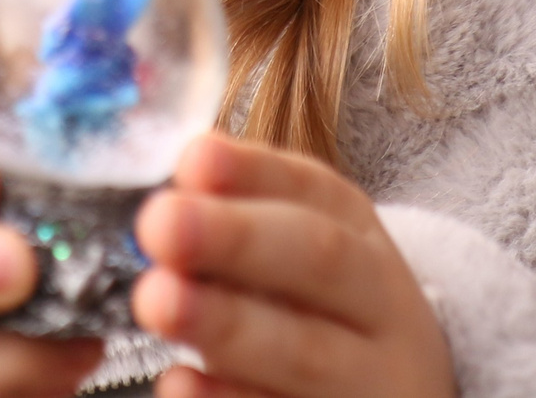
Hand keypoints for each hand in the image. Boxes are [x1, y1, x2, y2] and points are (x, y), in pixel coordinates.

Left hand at [132, 135, 454, 397]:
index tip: (193, 159)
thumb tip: (169, 194)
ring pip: (304, 350)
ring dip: (226, 324)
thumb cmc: (327, 325)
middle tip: (160, 224)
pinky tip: (178, 383)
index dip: (253, 174)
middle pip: (319, 261)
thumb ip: (245, 228)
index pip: (317, 192)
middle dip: (237, 239)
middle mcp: (378, 307)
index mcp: (364, 242)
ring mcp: (366, 380)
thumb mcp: (311, 265)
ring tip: (157, 298)